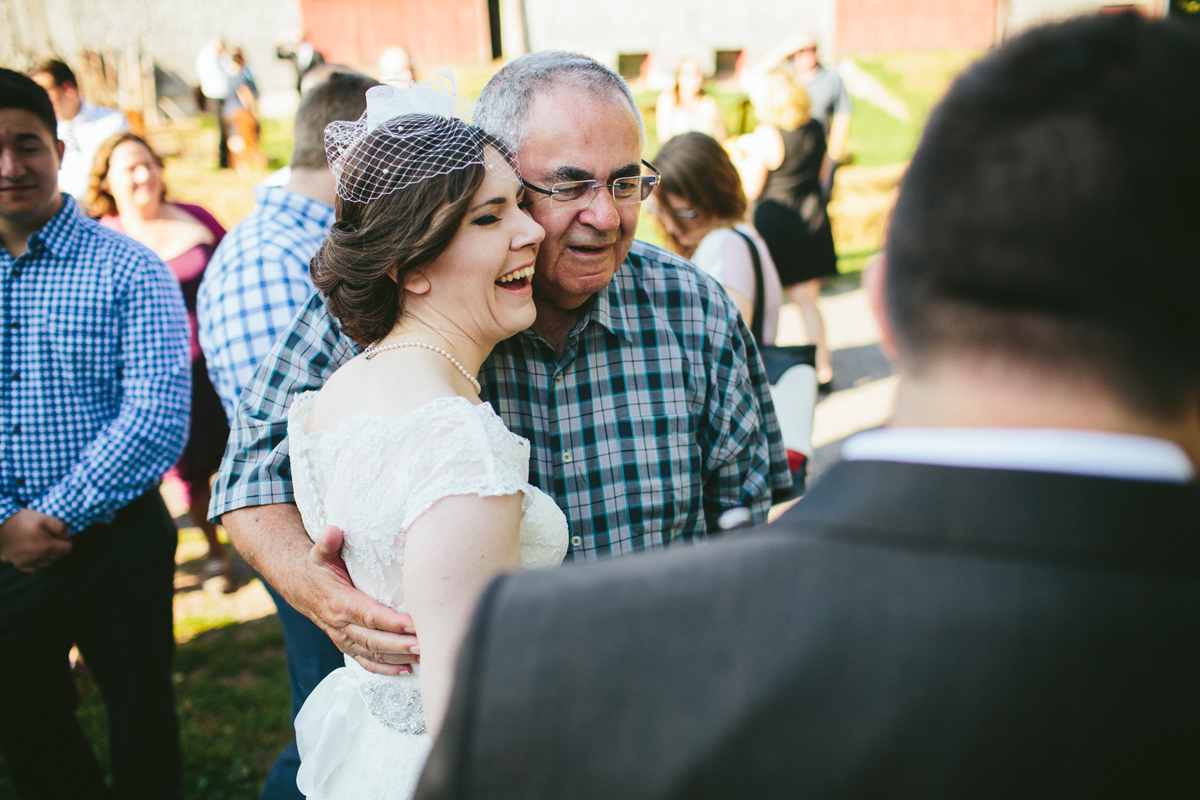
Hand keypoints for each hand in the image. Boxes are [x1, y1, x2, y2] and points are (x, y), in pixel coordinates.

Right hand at [0, 509, 70, 572]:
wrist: (0, 527)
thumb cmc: (22, 521)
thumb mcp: (43, 518)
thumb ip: (60, 527)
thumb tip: (67, 536)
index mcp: (46, 547)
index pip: (67, 549)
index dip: (66, 541)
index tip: (61, 535)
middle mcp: (38, 559)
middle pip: (59, 557)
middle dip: (60, 548)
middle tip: (52, 538)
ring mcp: (28, 564)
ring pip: (48, 564)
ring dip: (50, 556)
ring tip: (44, 545)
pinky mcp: (20, 565)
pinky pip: (36, 569)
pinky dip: (40, 563)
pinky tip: (37, 554)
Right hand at [302, 524, 420, 674]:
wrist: (299, 585)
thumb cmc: (317, 566)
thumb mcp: (319, 552)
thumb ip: (327, 542)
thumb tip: (333, 531)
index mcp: (338, 602)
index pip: (368, 615)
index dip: (392, 622)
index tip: (414, 624)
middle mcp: (340, 624)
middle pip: (374, 639)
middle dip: (401, 644)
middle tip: (426, 644)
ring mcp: (342, 637)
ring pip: (372, 653)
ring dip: (398, 657)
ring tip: (424, 656)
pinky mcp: (346, 644)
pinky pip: (365, 661)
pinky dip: (385, 669)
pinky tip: (406, 670)